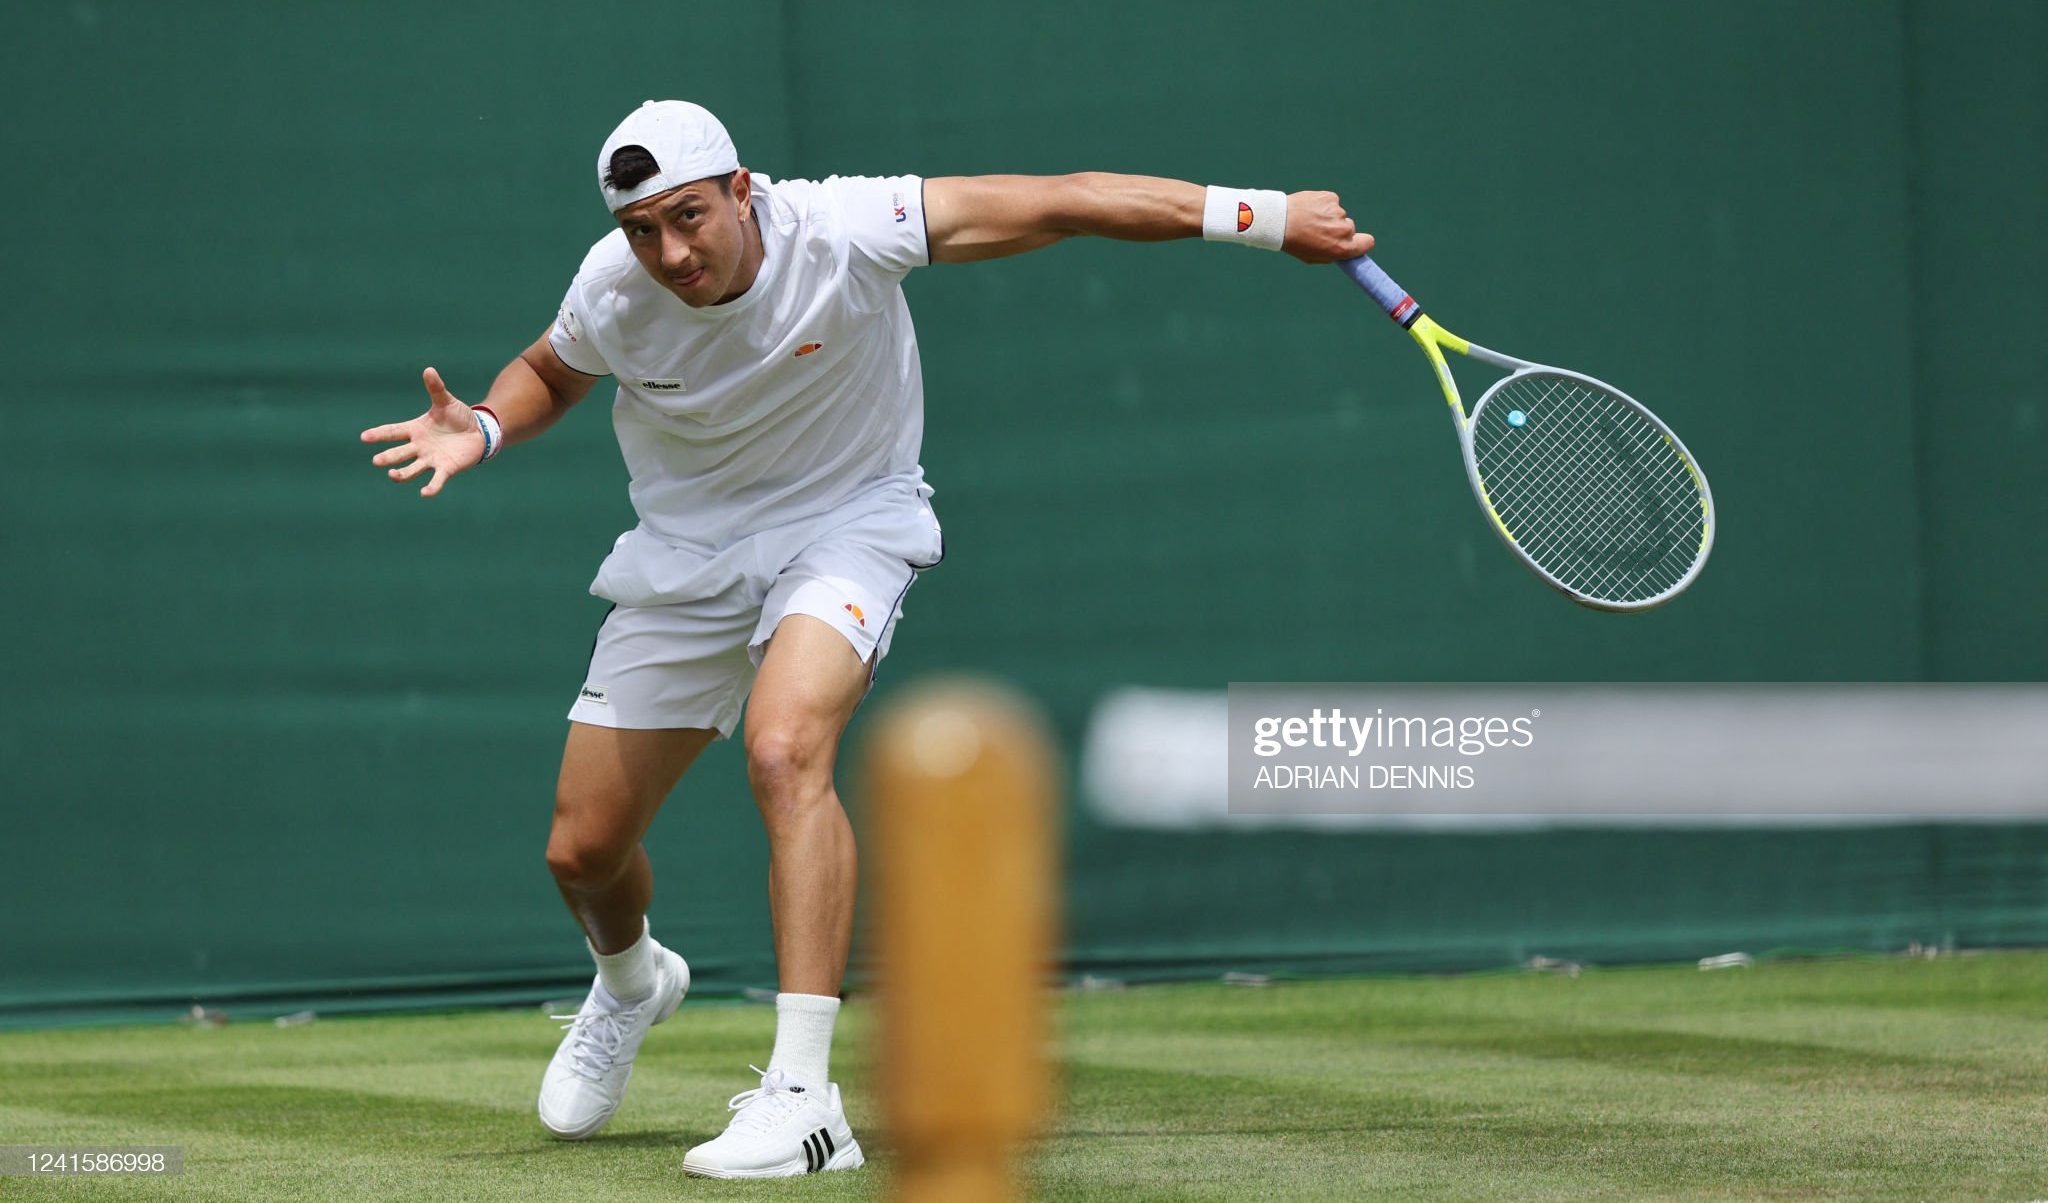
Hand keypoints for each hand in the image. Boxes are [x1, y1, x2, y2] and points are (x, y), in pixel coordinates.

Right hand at [359, 367, 485, 497]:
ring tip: (392, 475)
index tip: (364, 437)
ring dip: (402, 474)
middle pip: (399, 453)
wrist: (479, 432)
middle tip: (377, 461)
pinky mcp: (446, 468)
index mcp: (415, 429)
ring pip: (412, 469)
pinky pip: (436, 480)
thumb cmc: (458, 417)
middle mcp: (419, 446)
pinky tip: (424, 493)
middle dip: (388, 457)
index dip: (379, 434)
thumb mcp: (446, 401)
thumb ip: (436, 389)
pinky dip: (431, 488)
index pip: (393, 431)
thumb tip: (429, 370)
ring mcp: (431, 459)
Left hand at [1282, 191, 1374, 263]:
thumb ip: (1334, 254)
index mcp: (1342, 247)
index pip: (1368, 243)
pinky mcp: (1331, 197)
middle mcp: (1343, 229)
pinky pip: (1332, 202)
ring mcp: (1338, 212)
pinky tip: (1310, 209)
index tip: (1356, 241)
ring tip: (1309, 219)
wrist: (1278, 221)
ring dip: (1328, 216)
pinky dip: (1323, 204)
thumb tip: (1347, 250)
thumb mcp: (1314, 257)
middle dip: (1339, 229)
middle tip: (1319, 230)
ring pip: (1339, 214)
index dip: (1362, 242)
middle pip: (1350, 228)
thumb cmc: (1295, 242)